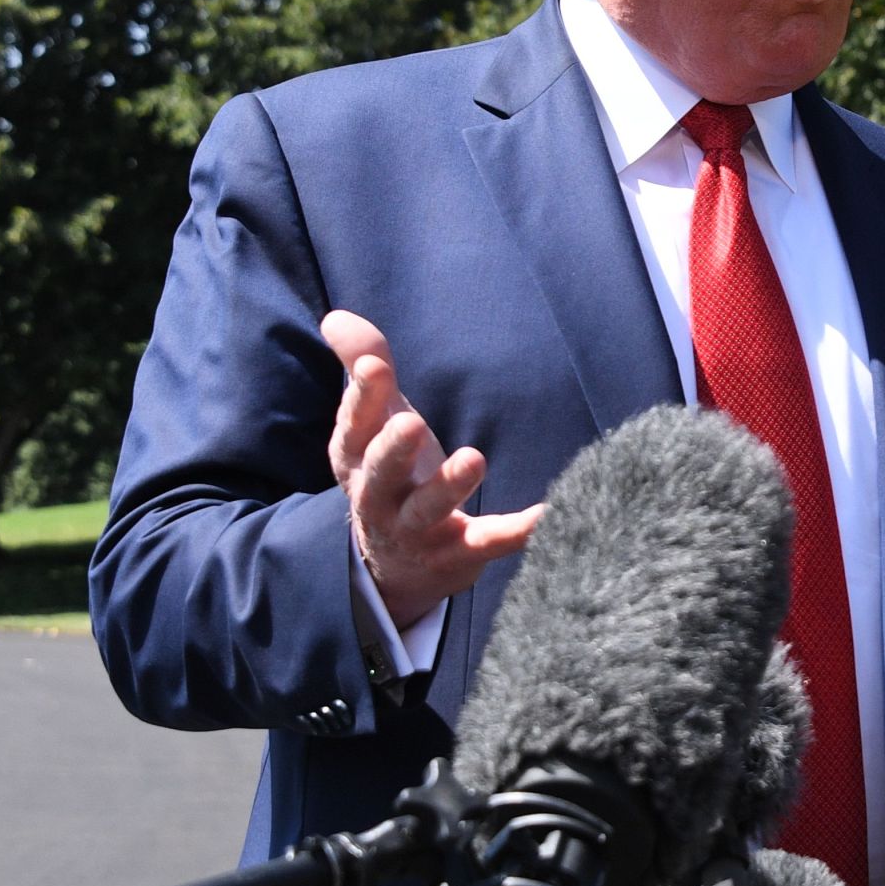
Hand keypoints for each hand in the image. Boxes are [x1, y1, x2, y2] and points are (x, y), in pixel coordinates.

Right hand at [321, 310, 541, 627]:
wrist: (395, 569)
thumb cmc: (391, 474)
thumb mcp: (374, 424)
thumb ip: (363, 368)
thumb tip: (337, 316)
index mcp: (358, 460)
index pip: (354, 426)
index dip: (361, 396)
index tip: (373, 366)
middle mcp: (380, 498)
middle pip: (381, 473)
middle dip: (393, 449)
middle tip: (411, 423)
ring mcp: (419, 530)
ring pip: (429, 509)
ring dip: (449, 486)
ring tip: (474, 459)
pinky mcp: (460, 553)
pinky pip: (491, 540)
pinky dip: (519, 530)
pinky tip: (547, 513)